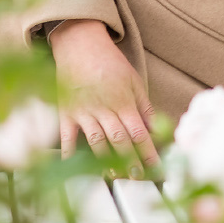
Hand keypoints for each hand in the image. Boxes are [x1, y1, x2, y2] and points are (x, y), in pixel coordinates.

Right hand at [49, 19, 158, 174]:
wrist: (81, 44)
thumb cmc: (110, 63)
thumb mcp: (134, 81)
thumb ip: (144, 107)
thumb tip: (157, 129)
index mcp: (124, 101)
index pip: (139, 132)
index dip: (148, 151)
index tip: (156, 168)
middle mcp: (105, 108)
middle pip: (120, 139)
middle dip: (130, 160)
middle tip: (137, 178)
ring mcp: (84, 111)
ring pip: (96, 141)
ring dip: (105, 160)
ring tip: (114, 176)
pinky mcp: (66, 111)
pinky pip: (67, 135)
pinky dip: (68, 152)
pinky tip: (71, 167)